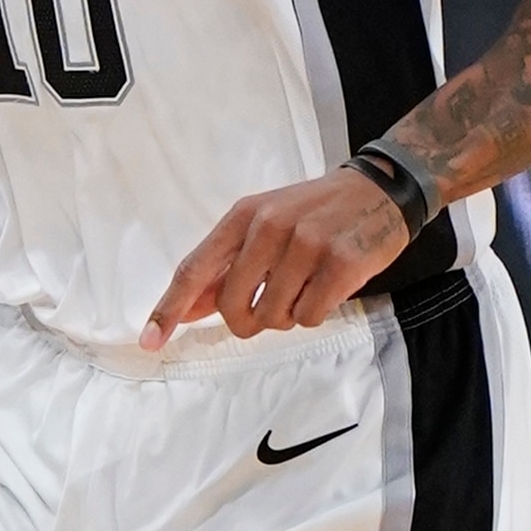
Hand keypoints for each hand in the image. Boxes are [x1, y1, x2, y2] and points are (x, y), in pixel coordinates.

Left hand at [141, 168, 414, 349]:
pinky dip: (316, 312)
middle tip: (266, 311)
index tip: (150, 341)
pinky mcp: (341, 264)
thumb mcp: (266, 223)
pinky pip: (310, 316)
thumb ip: (227, 264)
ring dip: (288, 314)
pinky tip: (328, 286)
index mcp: (244, 215)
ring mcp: (307, 244)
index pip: (195, 269)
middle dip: (246, 321)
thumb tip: (189, 308)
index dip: (170, 309)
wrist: (380, 189)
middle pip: (233, 306)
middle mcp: (270, 227)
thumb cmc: (315, 211)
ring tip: (306, 285)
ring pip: (274, 316)